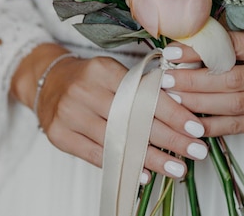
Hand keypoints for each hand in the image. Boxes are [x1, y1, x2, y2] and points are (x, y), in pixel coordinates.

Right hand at [10, 44, 207, 178]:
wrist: (47, 81)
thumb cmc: (90, 77)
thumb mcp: (115, 70)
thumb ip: (142, 86)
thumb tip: (182, 109)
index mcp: (103, 70)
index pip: (145, 95)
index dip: (174, 113)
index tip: (196, 128)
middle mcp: (85, 91)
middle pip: (134, 120)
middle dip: (171, 139)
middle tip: (196, 152)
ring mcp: (70, 114)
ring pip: (118, 141)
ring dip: (152, 158)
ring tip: (177, 168)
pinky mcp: (60, 136)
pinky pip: (96, 155)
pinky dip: (122, 166)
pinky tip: (145, 174)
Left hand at [162, 30, 243, 136]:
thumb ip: (228, 43)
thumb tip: (181, 46)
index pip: (232, 46)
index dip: (199, 51)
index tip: (171, 53)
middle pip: (231, 79)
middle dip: (194, 81)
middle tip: (166, 80)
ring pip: (233, 104)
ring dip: (198, 104)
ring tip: (173, 100)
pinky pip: (238, 126)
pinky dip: (212, 125)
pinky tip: (190, 123)